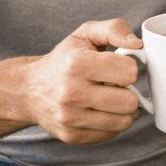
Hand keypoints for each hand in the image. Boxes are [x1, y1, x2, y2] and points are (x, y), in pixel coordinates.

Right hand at [21, 20, 145, 143]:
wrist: (28, 89)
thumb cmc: (63, 59)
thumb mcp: (84, 34)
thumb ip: (114, 29)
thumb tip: (137, 45)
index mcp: (77, 64)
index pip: (129, 72)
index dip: (129, 68)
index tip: (119, 67)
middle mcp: (71, 92)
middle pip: (129, 101)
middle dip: (129, 92)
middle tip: (117, 86)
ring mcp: (70, 117)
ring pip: (123, 121)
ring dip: (124, 110)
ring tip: (113, 99)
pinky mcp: (71, 135)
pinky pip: (111, 134)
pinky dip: (112, 123)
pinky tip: (101, 111)